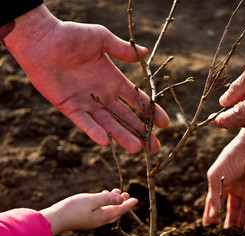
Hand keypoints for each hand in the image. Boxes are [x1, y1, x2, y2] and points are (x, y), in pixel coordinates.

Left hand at [4, 4, 168, 152]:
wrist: (41, 40)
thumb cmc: (71, 36)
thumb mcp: (101, 39)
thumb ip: (122, 50)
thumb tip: (145, 53)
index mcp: (113, 80)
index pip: (136, 100)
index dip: (151, 112)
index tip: (164, 124)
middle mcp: (103, 95)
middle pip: (126, 117)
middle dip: (141, 132)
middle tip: (155, 148)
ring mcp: (87, 103)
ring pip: (108, 124)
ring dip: (122, 136)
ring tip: (137, 149)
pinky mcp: (69, 107)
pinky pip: (84, 122)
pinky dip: (93, 131)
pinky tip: (105, 141)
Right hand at [40, 189, 136, 235]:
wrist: (56, 218)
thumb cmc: (73, 208)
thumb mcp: (92, 200)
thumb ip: (107, 199)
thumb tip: (122, 199)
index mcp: (102, 216)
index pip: (120, 210)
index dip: (128, 204)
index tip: (136, 199)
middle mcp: (99, 220)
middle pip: (115, 212)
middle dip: (123, 203)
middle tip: (128, 194)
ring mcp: (92, 220)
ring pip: (108, 211)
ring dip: (113, 202)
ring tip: (117, 192)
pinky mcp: (86, 218)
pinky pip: (100, 211)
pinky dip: (105, 203)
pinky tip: (102, 196)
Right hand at [202, 127, 244, 227]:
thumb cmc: (232, 158)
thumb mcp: (216, 177)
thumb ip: (213, 197)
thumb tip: (211, 216)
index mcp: (220, 182)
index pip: (214, 202)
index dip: (210, 213)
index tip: (207, 226)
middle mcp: (233, 189)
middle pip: (227, 210)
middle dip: (224, 223)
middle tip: (220, 235)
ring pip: (239, 215)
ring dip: (236, 226)